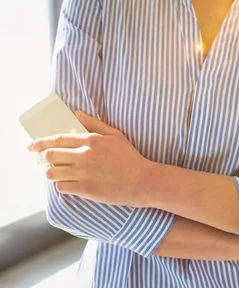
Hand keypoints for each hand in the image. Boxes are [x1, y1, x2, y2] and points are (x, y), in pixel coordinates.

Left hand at [27, 111, 151, 206]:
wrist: (141, 180)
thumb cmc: (129, 156)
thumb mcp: (115, 135)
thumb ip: (94, 123)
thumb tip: (77, 113)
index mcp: (91, 140)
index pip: (58, 139)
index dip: (40, 142)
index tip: (31, 145)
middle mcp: (85, 156)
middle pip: (51, 155)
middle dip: (40, 157)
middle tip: (38, 159)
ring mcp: (84, 174)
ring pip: (53, 173)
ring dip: (49, 172)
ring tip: (52, 171)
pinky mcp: (86, 190)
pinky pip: (62, 187)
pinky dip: (60, 184)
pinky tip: (65, 182)